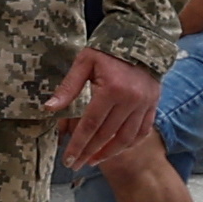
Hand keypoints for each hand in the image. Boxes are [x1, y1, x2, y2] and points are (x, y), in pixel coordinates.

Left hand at [49, 47, 160, 169]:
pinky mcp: (153, 104)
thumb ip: (68, 87)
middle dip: (89, 152)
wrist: (140, 37)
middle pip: (106, 135)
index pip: (90, 125)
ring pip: (126, 138)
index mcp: (112, 90)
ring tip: (92, 160)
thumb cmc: (107, 49)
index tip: (68, 159)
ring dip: (108, 152)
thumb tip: (49, 108)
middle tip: (76, 164)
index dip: (78, 144)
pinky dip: (128, 144)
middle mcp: (130, 100)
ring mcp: (144, 104)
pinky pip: (142, 131)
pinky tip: (115, 149)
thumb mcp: (84, 63)